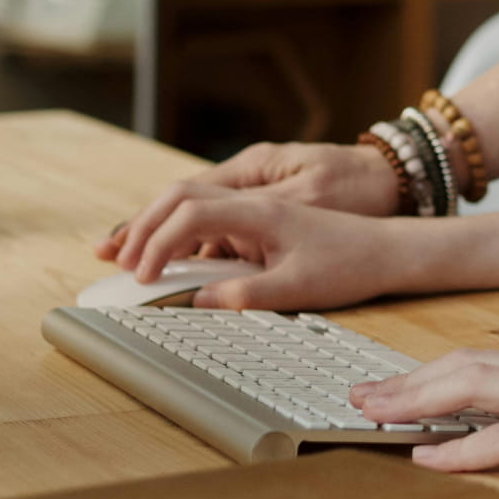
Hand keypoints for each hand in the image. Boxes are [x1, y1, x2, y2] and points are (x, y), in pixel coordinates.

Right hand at [93, 142, 400, 266]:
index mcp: (260, 207)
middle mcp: (254, 196)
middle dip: (141, 225)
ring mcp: (256, 203)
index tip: (141, 276)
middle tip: (109, 256)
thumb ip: (248, 294)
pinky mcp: (260, 217)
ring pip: (192, 205)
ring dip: (157, 227)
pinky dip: (180, 234)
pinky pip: (210, 218)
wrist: (389, 247)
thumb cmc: (350, 263)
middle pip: (181, 197)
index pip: (191, 212)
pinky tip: (166, 258)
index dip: (158, 242)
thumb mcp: (300, 287)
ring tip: (123, 255)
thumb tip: (199, 303)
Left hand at [353, 350, 498, 479]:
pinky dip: (460, 449)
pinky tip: (426, 460)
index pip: (485, 361)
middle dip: (405, 382)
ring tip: (370, 416)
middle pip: (463, 367)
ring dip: (415, 401)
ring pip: (472, 388)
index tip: (395, 384)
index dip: (433, 372)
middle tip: (358, 397)